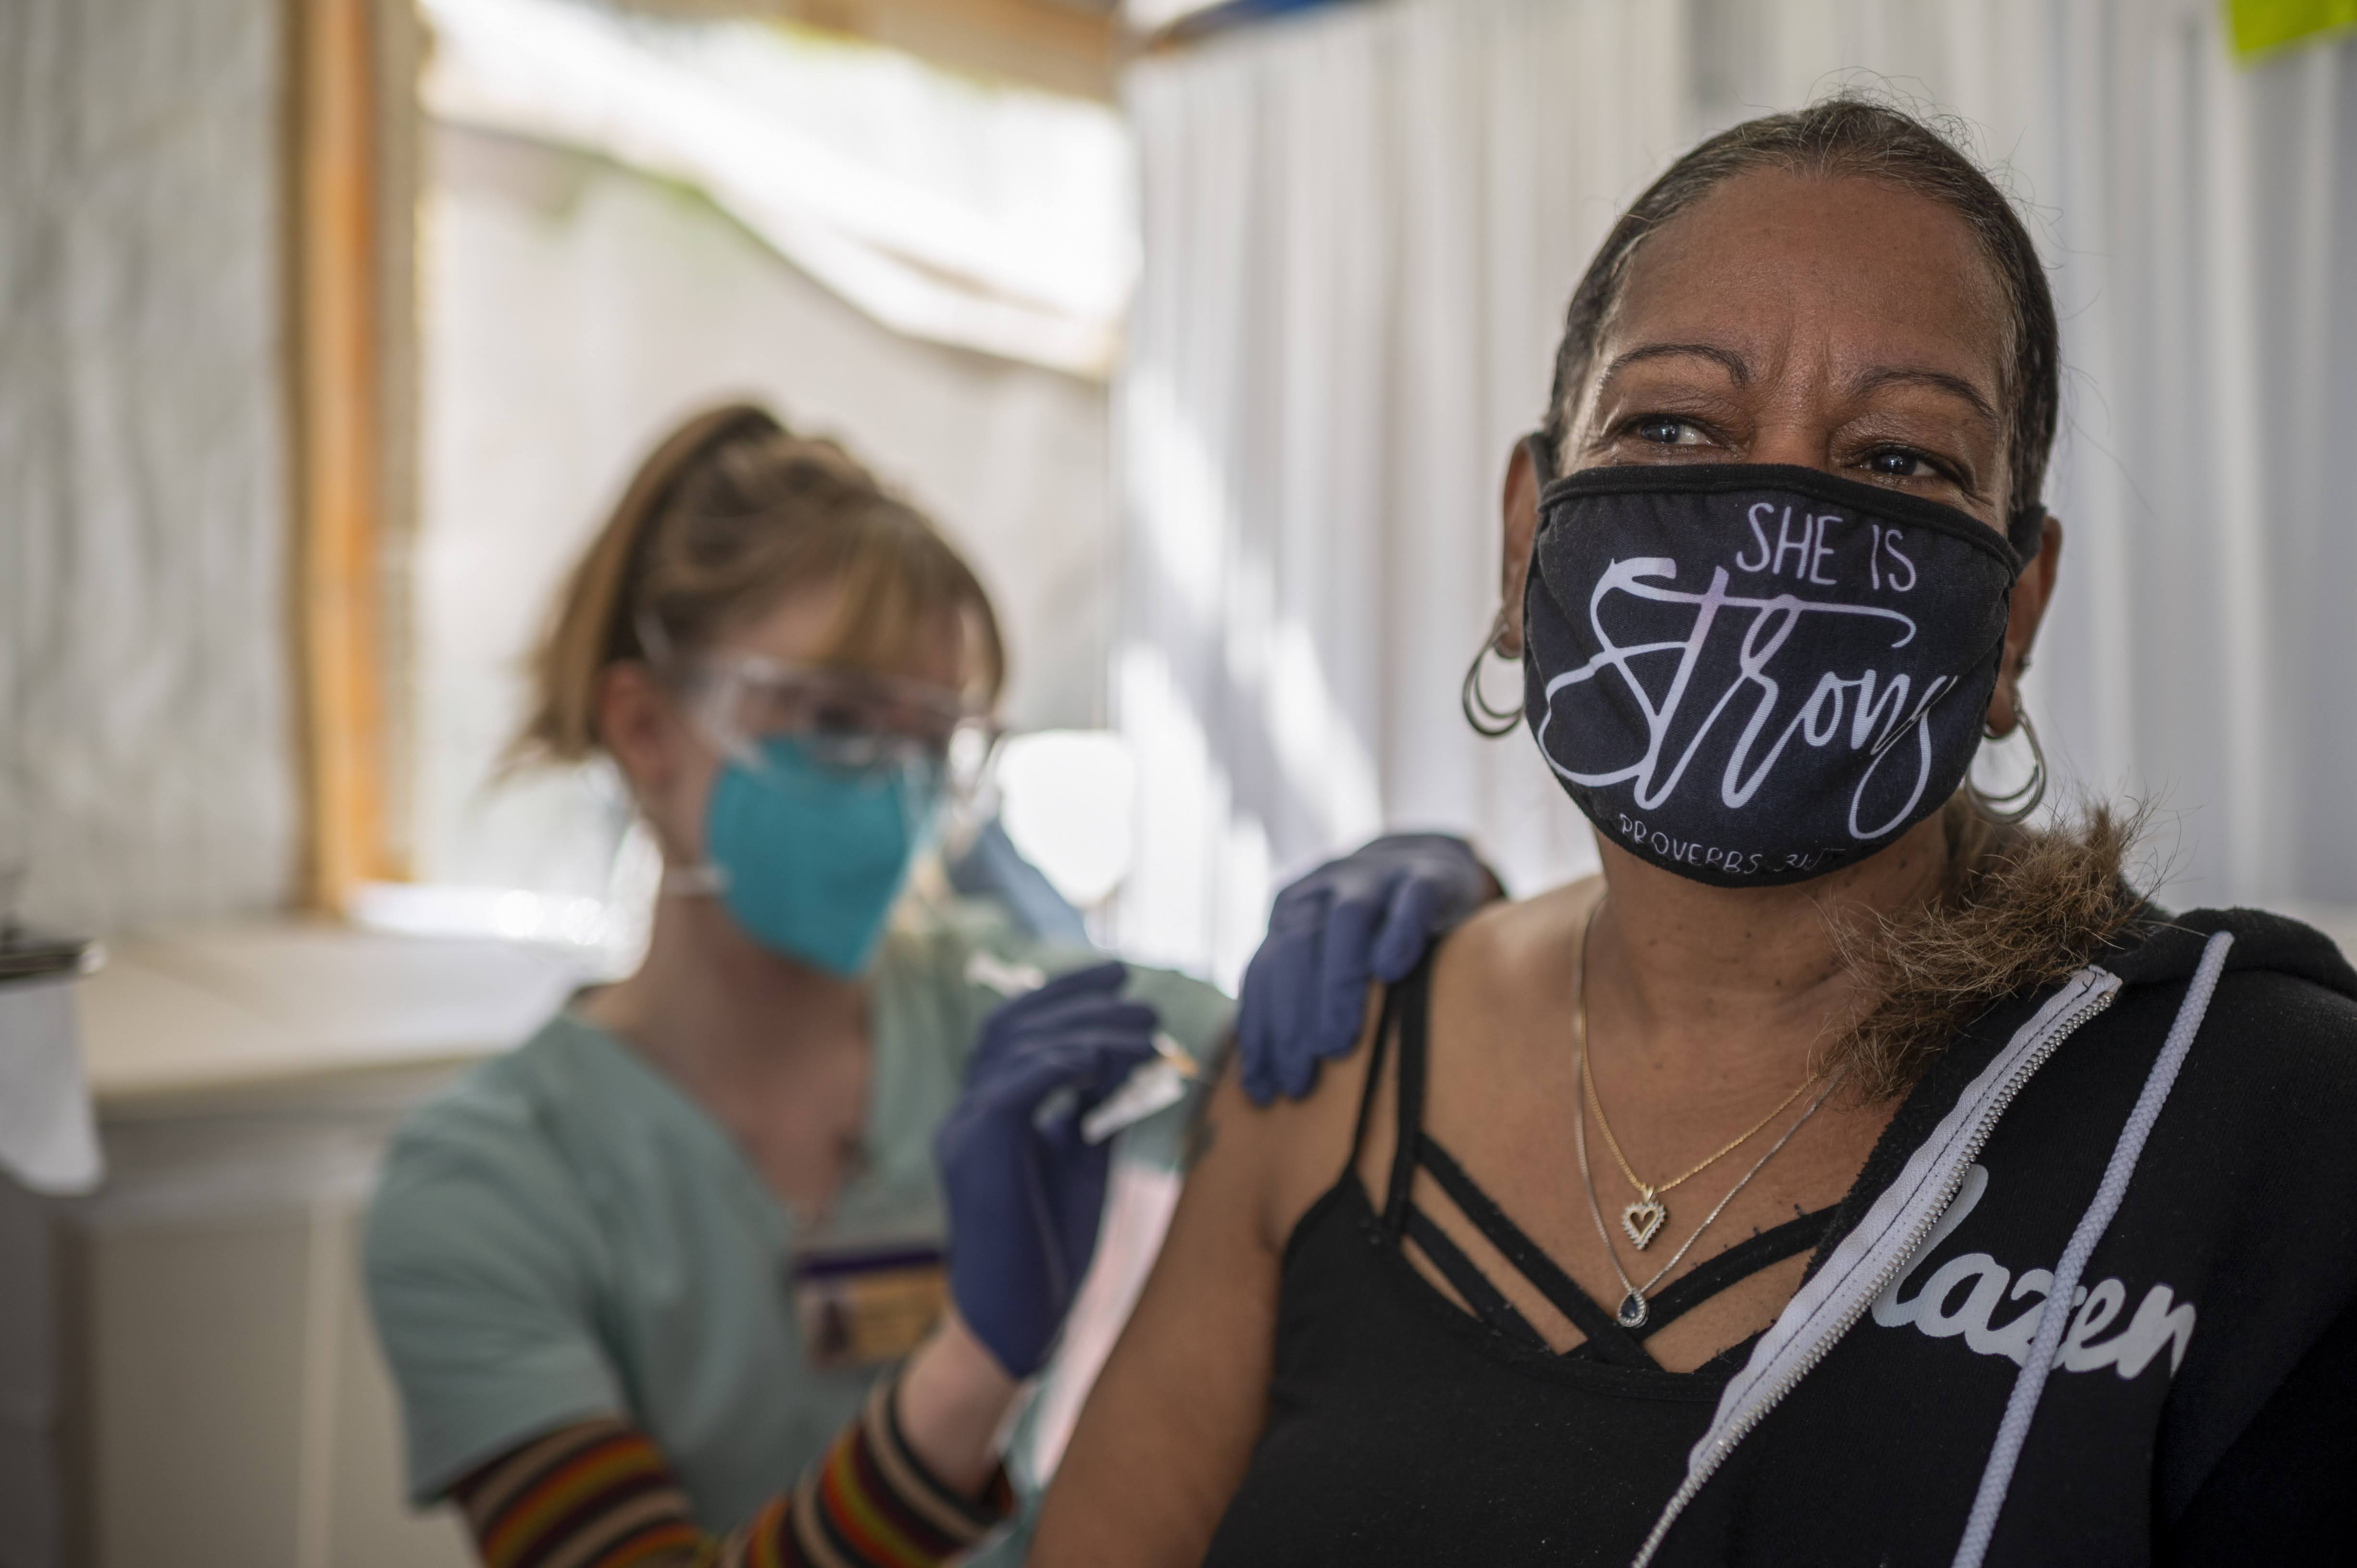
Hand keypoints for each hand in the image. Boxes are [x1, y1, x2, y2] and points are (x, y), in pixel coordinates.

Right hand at [934, 962, 1157, 1378]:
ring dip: (1089, 1030)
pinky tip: (1102, 1060)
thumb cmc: (1047, 1250)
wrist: (1014, 1324)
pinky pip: (1013, 1085)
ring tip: (1145, 1032)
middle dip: (1082, 1002)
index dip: (1063, 994)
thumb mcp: (1082, 1161)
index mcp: (988, 1112)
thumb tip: (1128, 1058)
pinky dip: (1060, 1062)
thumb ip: (1095, 1109)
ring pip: (1019, 1047)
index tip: (1119, 977)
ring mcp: (963, 1129)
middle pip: (1015, 1024)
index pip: (1016, 1028)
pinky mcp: (974, 1152)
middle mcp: (967, 1112)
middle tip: (1143, 1003)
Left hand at [1235, 833, 1494, 1104]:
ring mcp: (1374, 876)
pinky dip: (1397, 932)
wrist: (1430, 862)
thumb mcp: (1326, 953)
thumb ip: (1300, 995)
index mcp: (1291, 912)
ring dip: (1335, 985)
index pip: (1263, 972)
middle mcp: (1323, 889)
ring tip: (1335, 1046)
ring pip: (1345, 921)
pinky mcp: (1425, 875)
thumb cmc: (1373, 930)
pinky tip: (1391, 971)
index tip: (1262, 1088)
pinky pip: (1409, 899)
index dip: (1259, 1031)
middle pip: (1295, 948)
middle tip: (1298, 1079)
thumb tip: (1266, 1078)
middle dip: (1290, 1020)